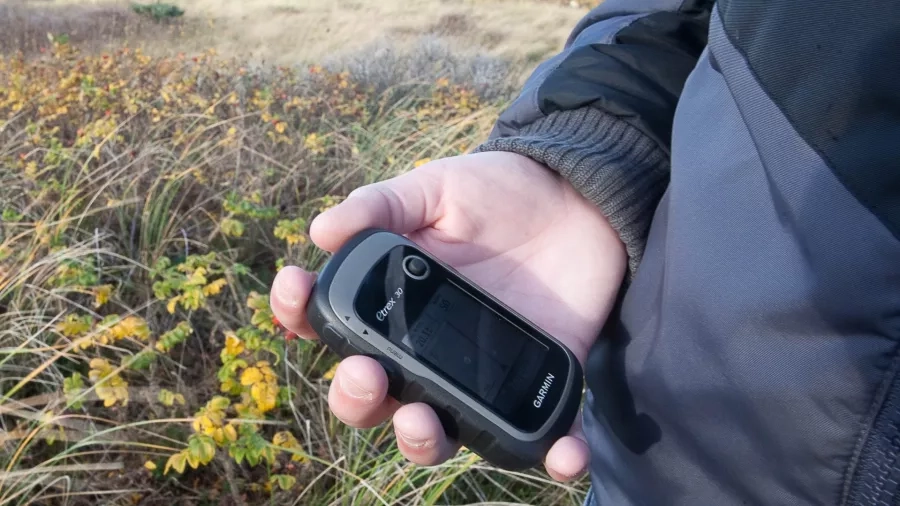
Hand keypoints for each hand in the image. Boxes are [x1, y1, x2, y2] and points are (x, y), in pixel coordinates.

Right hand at [270, 151, 625, 480]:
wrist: (576, 199)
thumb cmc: (497, 192)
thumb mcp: (438, 188)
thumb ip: (385, 205)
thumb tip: (321, 231)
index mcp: (391, 300)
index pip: (331, 321)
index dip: (300, 313)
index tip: (295, 290)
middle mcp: (422, 347)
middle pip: (373, 395)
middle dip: (356, 396)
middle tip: (366, 373)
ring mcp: (476, 372)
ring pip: (437, 428)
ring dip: (420, 439)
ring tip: (423, 421)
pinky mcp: (532, 383)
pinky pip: (536, 432)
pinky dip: (551, 454)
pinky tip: (562, 455)